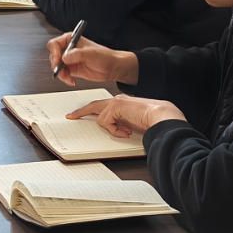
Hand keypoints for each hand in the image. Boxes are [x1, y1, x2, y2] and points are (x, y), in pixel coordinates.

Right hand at [46, 31, 138, 86]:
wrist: (113, 68)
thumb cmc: (105, 56)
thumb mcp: (90, 53)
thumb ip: (76, 54)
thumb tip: (64, 57)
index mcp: (71, 40)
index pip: (55, 44)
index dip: (54, 52)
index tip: (59, 60)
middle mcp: (69, 49)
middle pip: (53, 56)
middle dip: (56, 65)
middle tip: (62, 71)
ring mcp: (70, 60)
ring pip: (57, 66)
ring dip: (61, 74)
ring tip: (68, 78)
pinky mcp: (72, 69)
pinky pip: (63, 74)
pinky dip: (65, 78)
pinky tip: (72, 80)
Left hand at [67, 95, 185, 137]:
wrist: (161, 116)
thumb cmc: (152, 121)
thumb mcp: (131, 125)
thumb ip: (121, 125)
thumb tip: (116, 131)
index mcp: (121, 104)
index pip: (102, 106)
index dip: (90, 111)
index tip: (79, 114)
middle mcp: (117, 101)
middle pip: (93, 106)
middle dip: (81, 112)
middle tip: (71, 116)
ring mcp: (115, 102)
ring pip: (101, 118)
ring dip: (112, 129)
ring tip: (126, 132)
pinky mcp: (115, 106)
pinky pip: (106, 123)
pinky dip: (115, 130)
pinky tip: (127, 131)